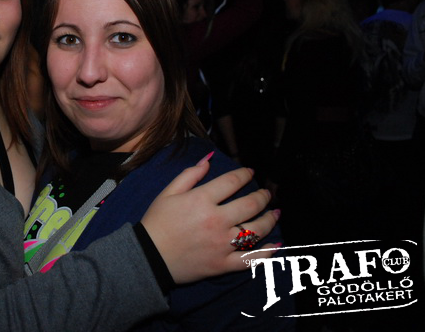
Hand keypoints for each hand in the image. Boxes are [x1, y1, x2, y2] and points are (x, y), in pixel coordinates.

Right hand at [141, 160, 277, 283]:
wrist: (148, 257)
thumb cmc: (157, 222)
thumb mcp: (168, 193)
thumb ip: (190, 174)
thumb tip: (209, 160)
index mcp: (202, 200)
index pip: (232, 182)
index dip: (244, 174)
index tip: (250, 172)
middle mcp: (216, 221)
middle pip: (250, 205)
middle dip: (262, 196)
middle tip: (266, 193)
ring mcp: (222, 244)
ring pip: (256, 230)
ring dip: (270, 220)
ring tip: (275, 213)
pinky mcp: (223, 264)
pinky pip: (250, 259)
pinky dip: (266, 253)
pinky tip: (276, 245)